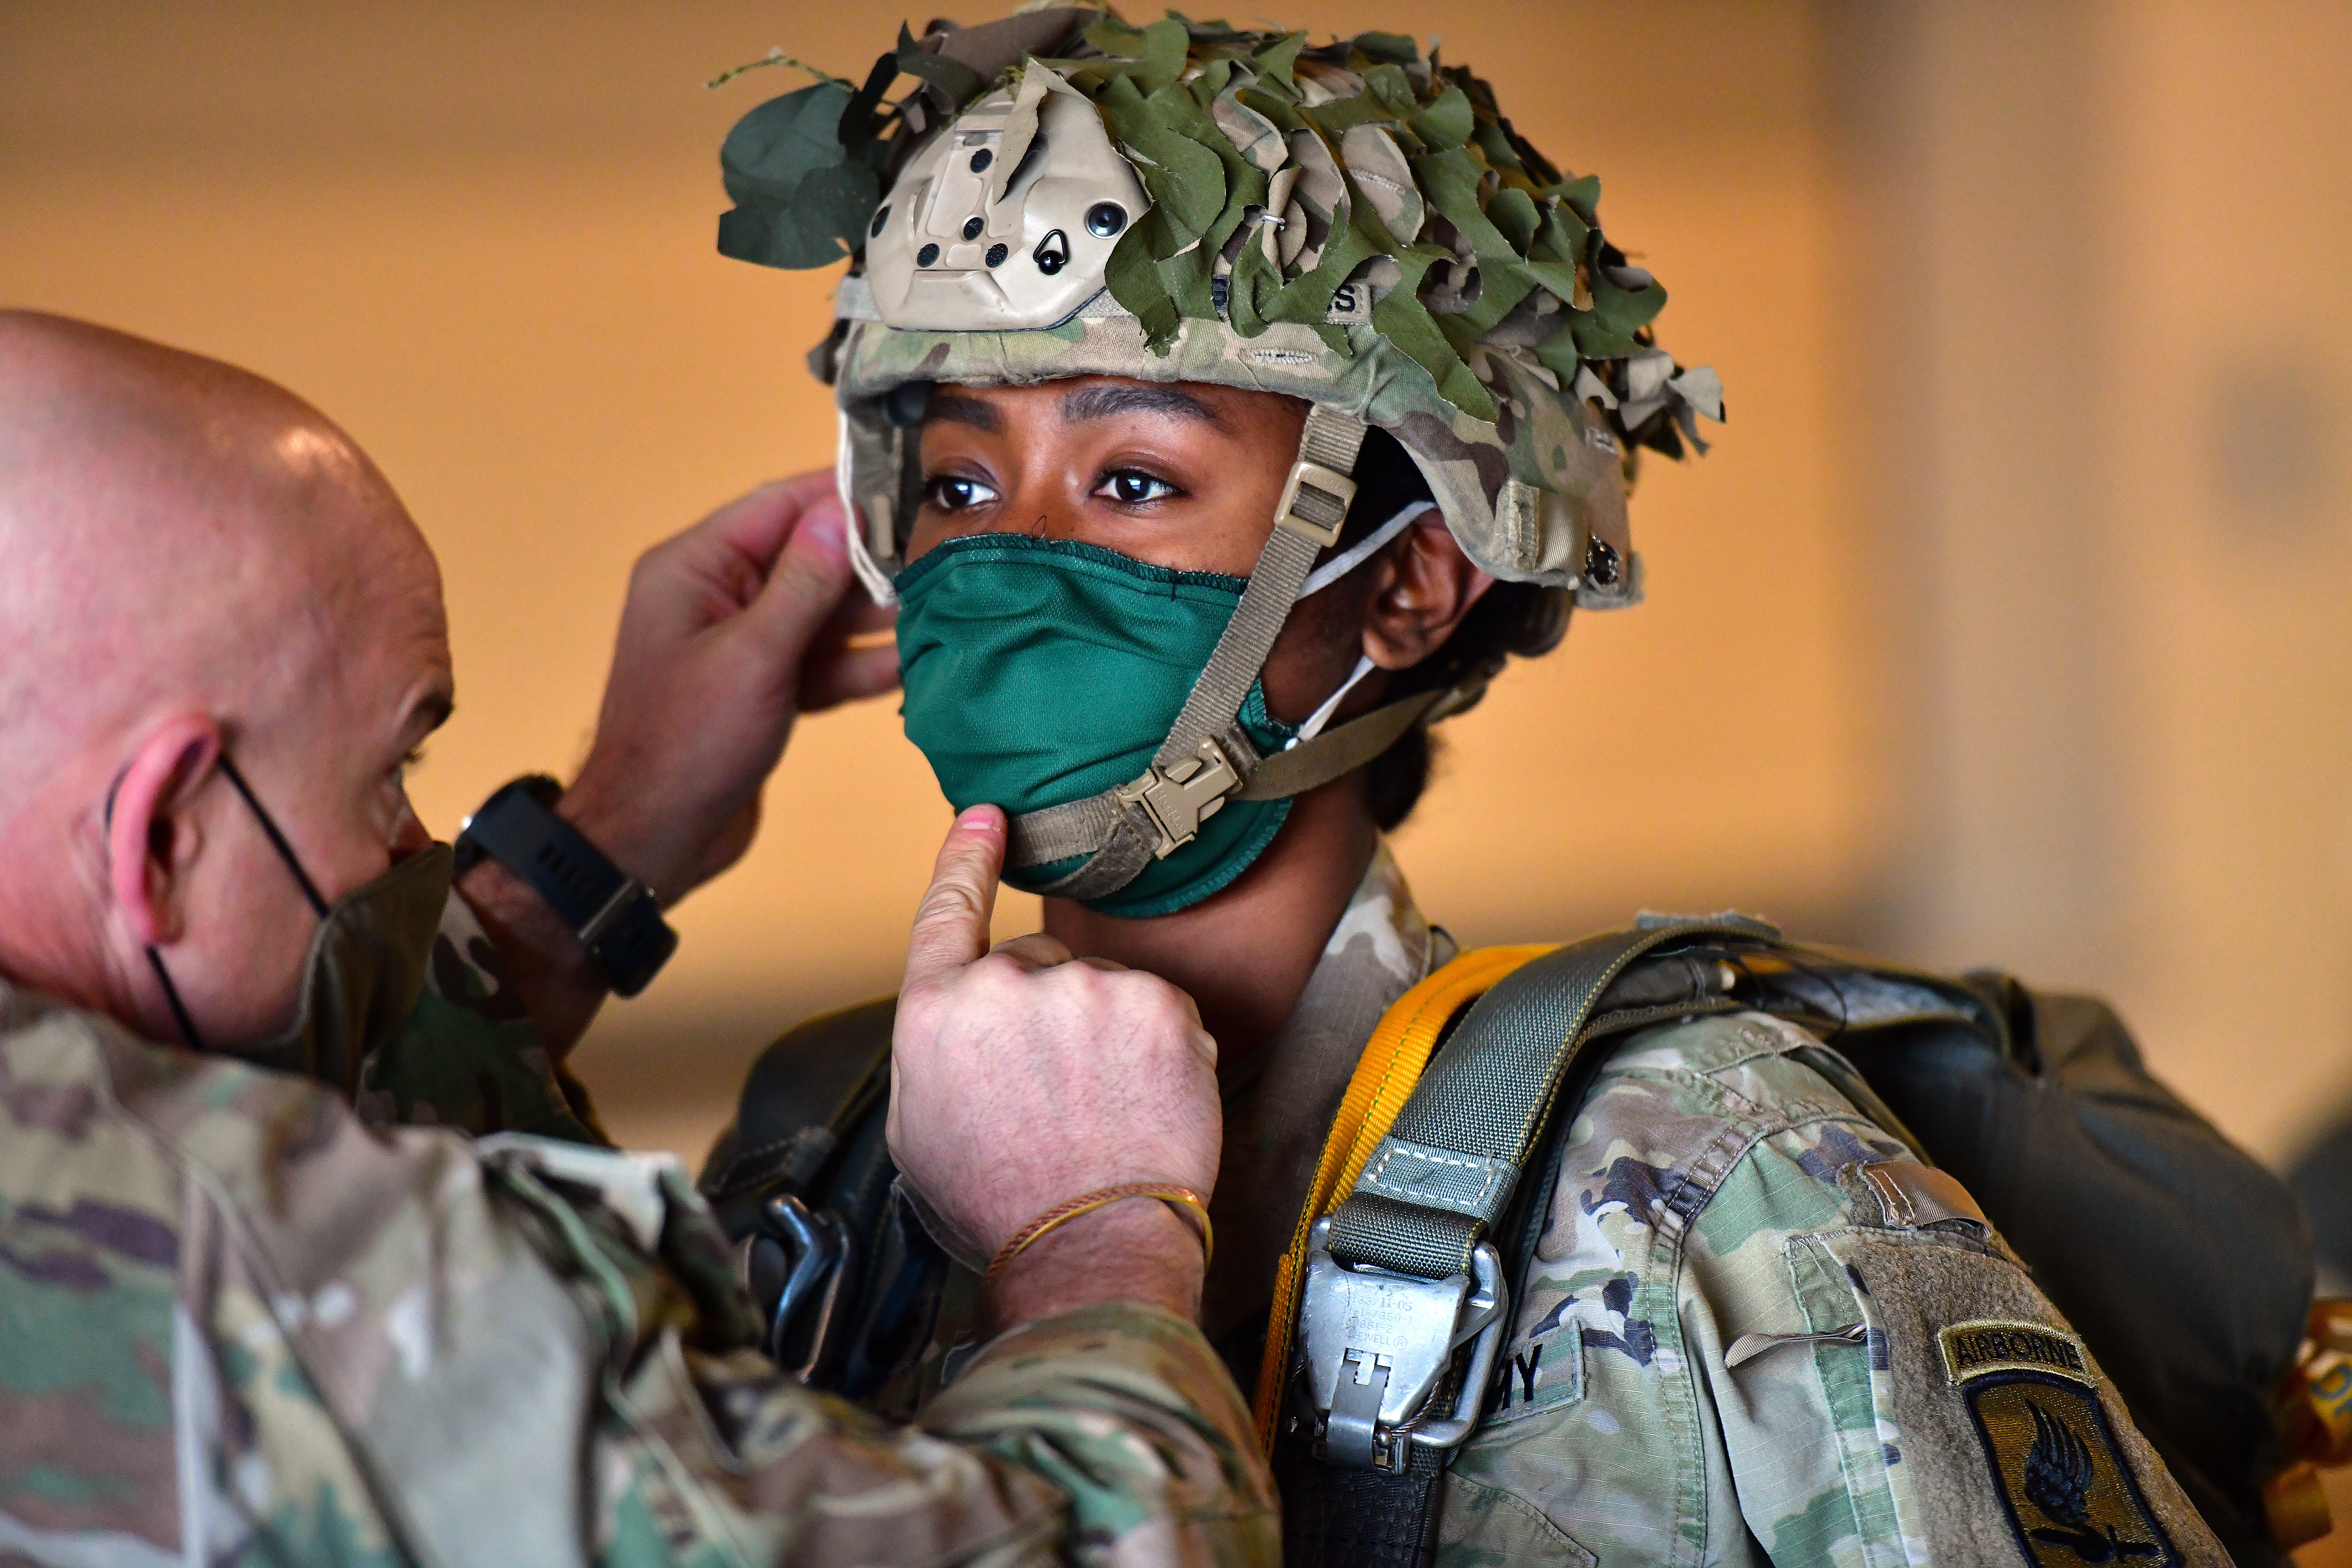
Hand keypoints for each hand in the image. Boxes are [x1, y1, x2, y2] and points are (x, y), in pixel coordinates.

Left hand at [561, 472, 896, 902]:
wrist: (653, 840)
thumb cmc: (684, 746)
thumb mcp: (753, 656)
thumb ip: (802, 585)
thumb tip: (841, 514)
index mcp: (693, 570)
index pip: (777, 507)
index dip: (839, 496)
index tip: (904, 486)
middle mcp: (716, 598)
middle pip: (805, 558)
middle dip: (869, 561)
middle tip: (939, 554)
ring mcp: (741, 646)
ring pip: (819, 614)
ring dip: (874, 618)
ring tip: (938, 609)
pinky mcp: (763, 690)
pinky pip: (820, 663)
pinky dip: (858, 666)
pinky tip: (909, 664)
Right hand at [888, 807, 1221, 1327]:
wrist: (1087, 1249)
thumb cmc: (1001, 1206)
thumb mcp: (918, 1132)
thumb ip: (935, 1049)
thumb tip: (961, 1014)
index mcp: (937, 1012)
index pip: (947, 910)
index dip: (966, 858)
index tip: (985, 817)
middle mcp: (1007, 984)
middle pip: (1036, 963)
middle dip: (1049, 1012)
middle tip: (1058, 1092)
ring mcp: (1087, 988)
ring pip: (1103, 988)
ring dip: (1107, 1031)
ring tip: (1103, 1109)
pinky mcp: (1158, 1005)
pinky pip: (1160, 1008)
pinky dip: (1159, 1047)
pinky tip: (1144, 1102)